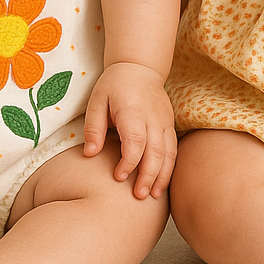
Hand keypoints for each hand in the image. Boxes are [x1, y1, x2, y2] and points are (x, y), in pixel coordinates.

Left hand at [83, 63, 177, 199]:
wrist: (139, 67)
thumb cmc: (114, 85)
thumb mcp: (97, 101)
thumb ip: (93, 127)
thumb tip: (90, 154)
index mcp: (133, 110)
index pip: (135, 141)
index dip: (129, 162)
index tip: (118, 177)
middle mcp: (153, 117)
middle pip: (155, 151)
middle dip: (148, 176)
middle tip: (138, 196)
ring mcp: (164, 121)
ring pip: (169, 152)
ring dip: (162, 175)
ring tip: (153, 196)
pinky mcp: (169, 124)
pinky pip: (173, 149)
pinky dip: (169, 168)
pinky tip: (162, 183)